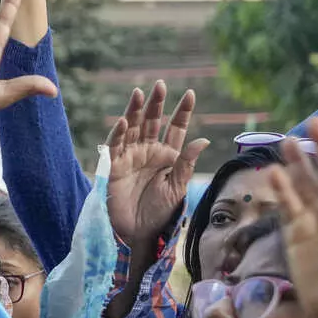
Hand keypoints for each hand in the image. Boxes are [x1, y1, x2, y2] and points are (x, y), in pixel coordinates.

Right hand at [105, 83, 208, 248]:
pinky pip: (116, 146)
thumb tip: (203, 139)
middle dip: (156, 104)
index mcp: (167, 156)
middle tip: (160, 85)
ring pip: (133, 128)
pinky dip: (119, 133)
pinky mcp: (114, 166)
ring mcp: (130, 157)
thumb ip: (186, 163)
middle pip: (152, 122)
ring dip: (135, 111)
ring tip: (140, 93)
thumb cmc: (159, 213)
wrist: (137, 233)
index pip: (175, 128)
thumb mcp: (177, 187)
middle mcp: (148, 152)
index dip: (182, 112)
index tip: (190, 94)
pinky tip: (124, 121)